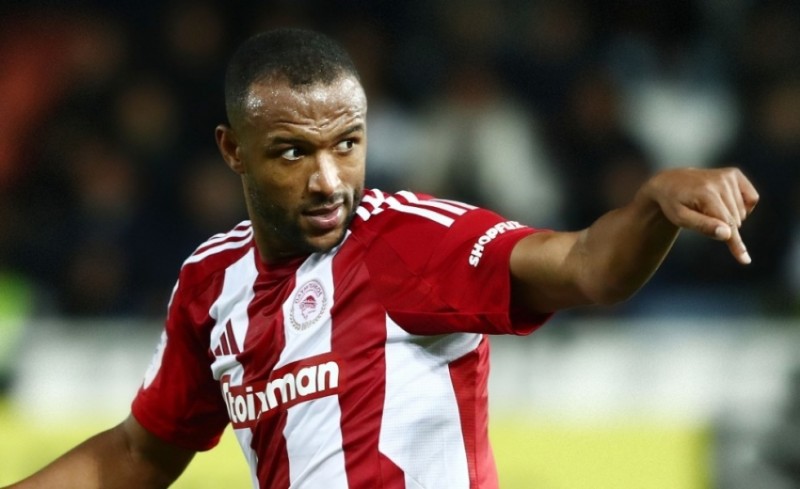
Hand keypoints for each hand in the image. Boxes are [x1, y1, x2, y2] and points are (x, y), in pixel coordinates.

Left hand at [639, 167, 759, 263]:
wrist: (670, 182)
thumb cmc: (674, 204)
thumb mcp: (680, 218)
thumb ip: (702, 226)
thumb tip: (727, 233)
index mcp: (706, 193)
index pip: (727, 223)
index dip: (735, 243)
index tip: (745, 260)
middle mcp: (720, 181)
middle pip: (735, 220)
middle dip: (723, 227)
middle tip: (702, 218)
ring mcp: (728, 176)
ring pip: (742, 212)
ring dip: (729, 217)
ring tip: (708, 208)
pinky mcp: (734, 174)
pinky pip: (752, 199)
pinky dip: (742, 207)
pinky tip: (725, 204)